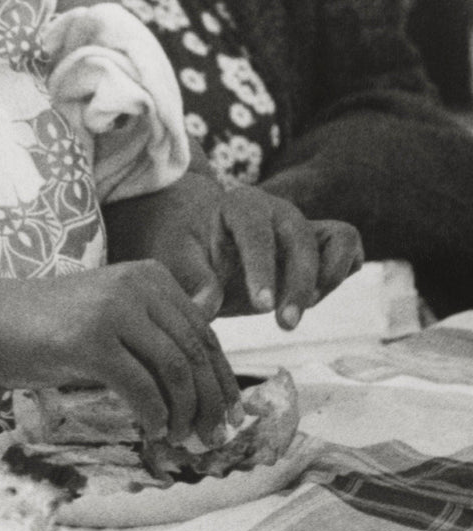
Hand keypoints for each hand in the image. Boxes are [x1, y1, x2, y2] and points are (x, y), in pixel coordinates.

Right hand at [0, 261, 241, 446]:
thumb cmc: (53, 326)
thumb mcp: (113, 315)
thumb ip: (157, 330)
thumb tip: (211, 374)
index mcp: (150, 276)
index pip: (205, 332)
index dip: (223, 379)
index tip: (231, 415)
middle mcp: (137, 286)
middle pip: (196, 352)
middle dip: (212, 402)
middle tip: (214, 437)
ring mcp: (112, 311)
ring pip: (175, 372)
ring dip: (185, 414)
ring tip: (179, 438)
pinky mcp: (90, 341)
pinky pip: (141, 389)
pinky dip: (154, 416)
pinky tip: (152, 431)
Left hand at [107, 175, 363, 328]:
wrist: (208, 241)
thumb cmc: (192, 249)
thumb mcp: (181, 261)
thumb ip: (195, 282)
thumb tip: (205, 310)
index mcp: (241, 205)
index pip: (257, 233)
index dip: (262, 269)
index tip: (262, 306)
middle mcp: (279, 208)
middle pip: (303, 239)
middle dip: (298, 284)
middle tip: (285, 325)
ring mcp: (305, 222)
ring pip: (340, 238)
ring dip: (327, 279)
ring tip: (298, 309)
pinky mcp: (324, 238)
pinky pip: (350, 247)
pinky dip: (341, 273)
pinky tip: (313, 298)